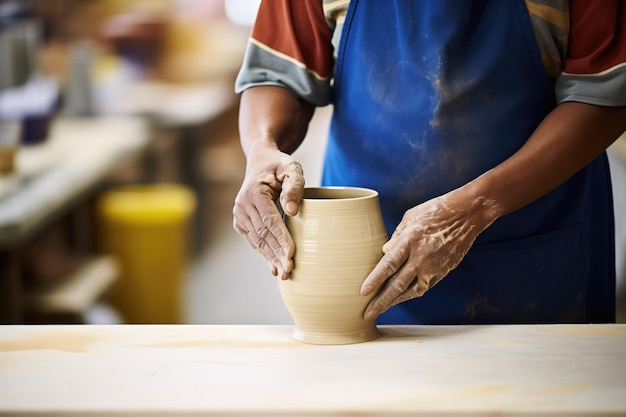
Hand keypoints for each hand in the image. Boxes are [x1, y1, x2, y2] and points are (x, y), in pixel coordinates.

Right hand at [232, 143, 304, 279]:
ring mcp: (239, 214)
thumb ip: (294, 186)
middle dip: (277, 254)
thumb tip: (293, 210)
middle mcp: (242, 205)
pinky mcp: (240, 222)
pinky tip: (273, 266)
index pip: (270, 221)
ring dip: (271, 258)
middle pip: (263, 234)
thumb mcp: (291, 168)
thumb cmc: (279, 165)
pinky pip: (254, 240)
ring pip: (257, 241)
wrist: (261, 162)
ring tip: (284, 273)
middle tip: (290, 270)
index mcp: (253, 192)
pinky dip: (264, 254)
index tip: (292, 254)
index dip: (281, 239)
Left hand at [360, 192, 501, 319]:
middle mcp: (421, 257)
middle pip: (398, 285)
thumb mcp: (409, 218)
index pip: (389, 265)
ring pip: (412, 291)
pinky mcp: (443, 272)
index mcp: (410, 241)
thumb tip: (384, 253)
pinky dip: (410, 294)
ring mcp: (433, 267)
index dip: (375, 280)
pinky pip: (423, 287)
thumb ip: (395, 237)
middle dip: (381, 302)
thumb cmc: (435, 211)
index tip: (363, 293)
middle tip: (367, 314)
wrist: (466, 215)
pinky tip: (400, 298)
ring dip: (395, 302)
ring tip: (381, 310)